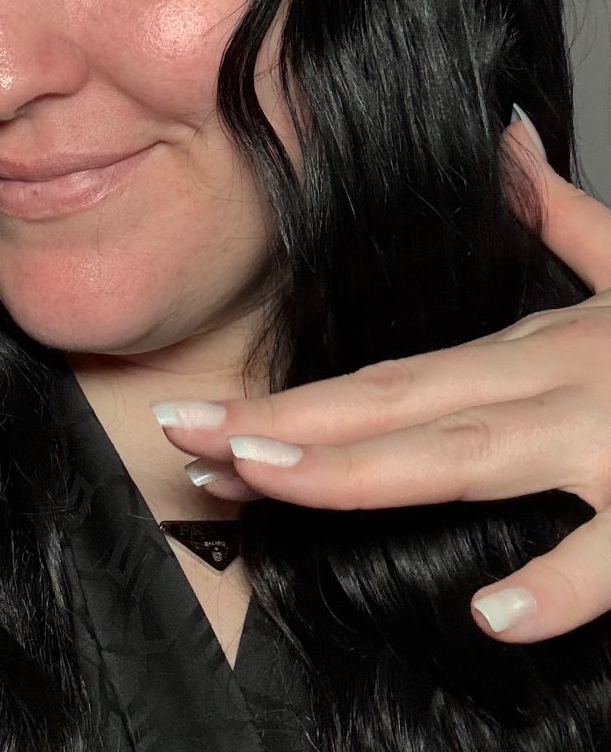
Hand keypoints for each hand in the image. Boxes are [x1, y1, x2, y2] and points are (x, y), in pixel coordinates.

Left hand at [153, 110, 610, 643]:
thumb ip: (563, 214)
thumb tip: (502, 138)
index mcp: (540, 350)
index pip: (392, 381)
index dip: (296, 401)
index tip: (205, 421)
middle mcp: (561, 385)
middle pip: (402, 408)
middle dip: (288, 426)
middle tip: (184, 438)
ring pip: (475, 456)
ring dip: (370, 466)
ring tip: (272, 477)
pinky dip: (567, 580)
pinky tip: (494, 614)